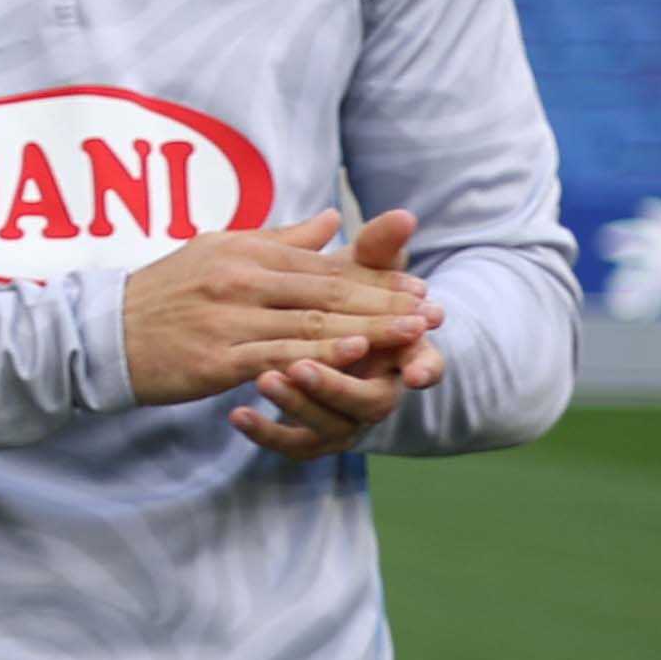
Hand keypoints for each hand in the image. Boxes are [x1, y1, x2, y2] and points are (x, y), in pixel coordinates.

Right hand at [121, 211, 434, 409]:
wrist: (100, 334)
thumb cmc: (161, 293)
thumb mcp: (216, 249)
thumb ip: (279, 239)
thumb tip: (332, 220)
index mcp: (244, 251)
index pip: (323, 265)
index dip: (375, 278)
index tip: (418, 286)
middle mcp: (239, 280)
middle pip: (327, 294)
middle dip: (385, 303)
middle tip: (432, 312)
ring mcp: (227, 319)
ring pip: (311, 325)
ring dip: (369, 330)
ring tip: (414, 334)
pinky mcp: (215, 358)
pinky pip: (277, 356)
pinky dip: (320, 356)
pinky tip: (355, 357)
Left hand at [231, 209, 443, 458]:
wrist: (296, 349)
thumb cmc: (337, 302)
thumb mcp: (354, 275)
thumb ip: (376, 251)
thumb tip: (404, 214)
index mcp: (397, 356)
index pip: (422, 366)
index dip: (424, 367)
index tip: (418, 373)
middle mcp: (376, 392)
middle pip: (371, 401)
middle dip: (336, 382)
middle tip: (298, 366)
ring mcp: (344, 421)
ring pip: (329, 425)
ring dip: (296, 402)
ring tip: (262, 380)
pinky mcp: (309, 439)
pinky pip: (291, 445)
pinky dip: (266, 430)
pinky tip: (236, 414)